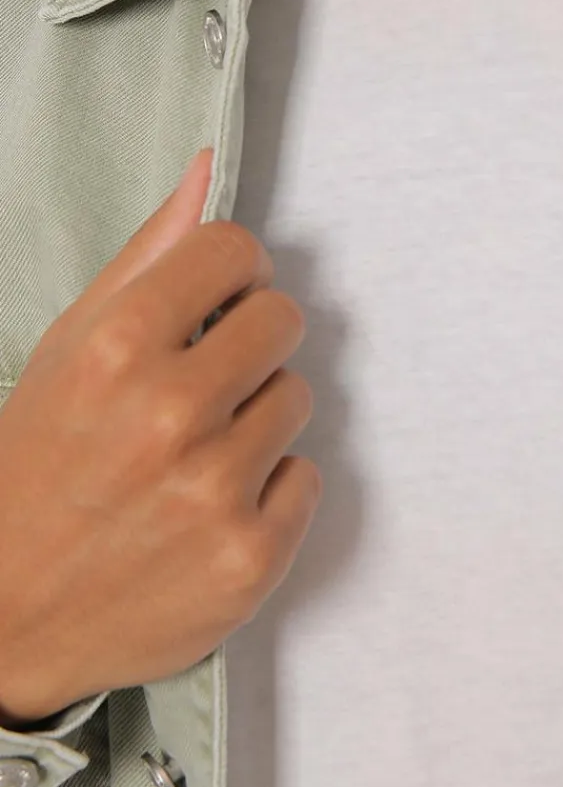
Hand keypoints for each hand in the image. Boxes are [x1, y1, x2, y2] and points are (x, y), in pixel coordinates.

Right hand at [0, 149, 320, 724]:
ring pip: (299, 396)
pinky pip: (308, 477)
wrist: (6, 616)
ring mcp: (214, 489)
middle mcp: (171, 412)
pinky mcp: (249, 556)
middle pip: (284, 319)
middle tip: (204, 384)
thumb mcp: (69, 346)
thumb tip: (209, 169)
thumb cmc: (37, 466)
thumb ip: (148, 255)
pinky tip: (212, 508)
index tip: (216, 303)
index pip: (237, 251)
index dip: (231, 274)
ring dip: (258, 417)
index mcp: (119, 346)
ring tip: (197, 452)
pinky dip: (270, 490)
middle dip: (249, 342)